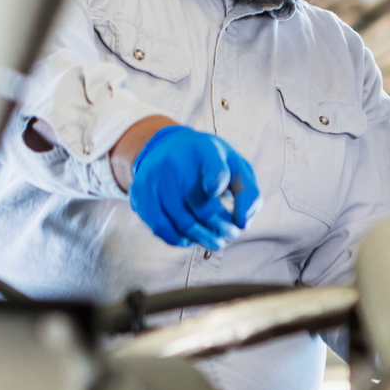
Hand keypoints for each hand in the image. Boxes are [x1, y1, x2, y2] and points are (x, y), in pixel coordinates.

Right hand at [127, 125, 260, 249]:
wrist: (166, 148)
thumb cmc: (210, 163)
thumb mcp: (235, 166)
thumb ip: (249, 193)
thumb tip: (242, 224)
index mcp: (205, 150)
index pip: (213, 168)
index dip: (216, 180)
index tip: (216, 191)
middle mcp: (176, 161)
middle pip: (202, 207)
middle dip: (220, 226)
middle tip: (231, 234)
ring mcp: (155, 179)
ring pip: (183, 223)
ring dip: (203, 238)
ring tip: (217, 242)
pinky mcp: (140, 194)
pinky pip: (161, 228)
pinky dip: (179, 240)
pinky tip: (191, 238)